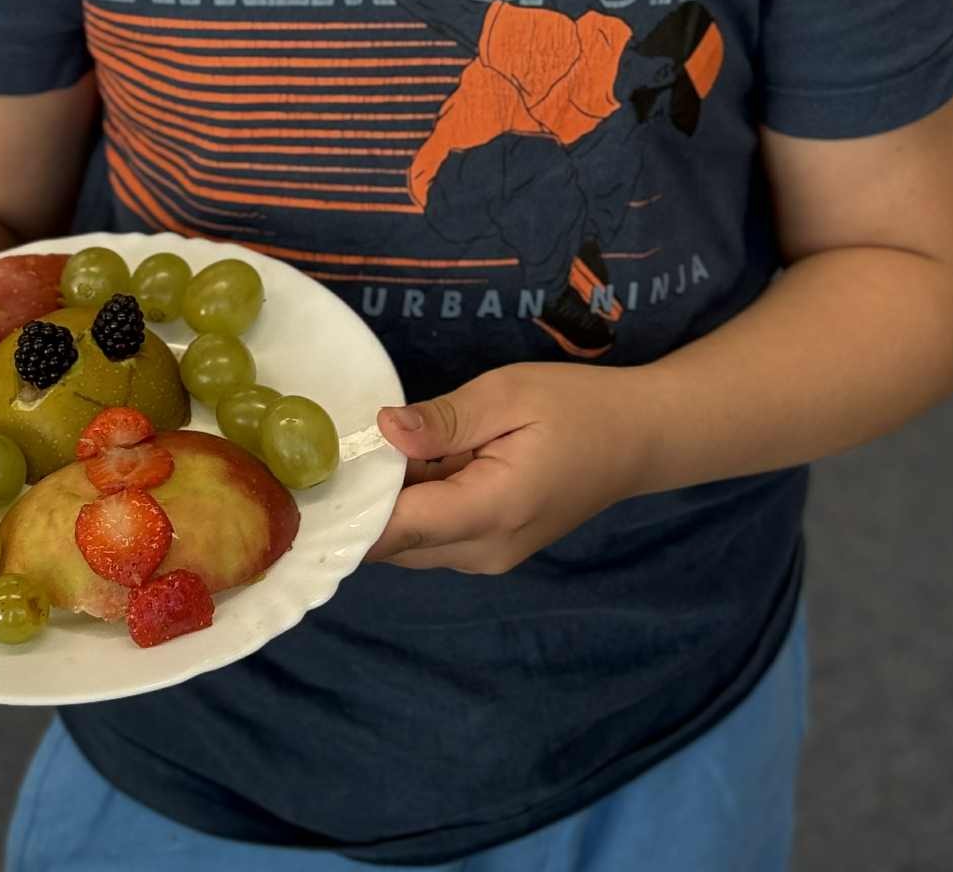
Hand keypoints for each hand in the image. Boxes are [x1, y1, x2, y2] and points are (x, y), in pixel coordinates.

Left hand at [364, 363, 641, 571]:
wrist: (639, 439)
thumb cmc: (577, 407)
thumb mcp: (509, 394)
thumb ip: (444, 419)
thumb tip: (383, 430)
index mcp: (489, 512)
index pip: (396, 531)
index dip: (350, 507)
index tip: (313, 474)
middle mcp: (483, 552)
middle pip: (394, 544)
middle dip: (365, 501)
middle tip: (339, 446)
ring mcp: (489, 558)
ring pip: (410, 544)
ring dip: (393, 503)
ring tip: (380, 447)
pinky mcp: (493, 549)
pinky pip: (434, 536)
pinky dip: (418, 506)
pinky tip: (419, 462)